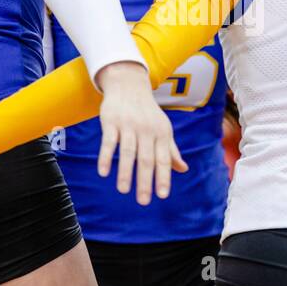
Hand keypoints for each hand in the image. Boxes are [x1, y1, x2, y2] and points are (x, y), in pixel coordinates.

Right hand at [96, 61, 187, 204]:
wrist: (129, 84)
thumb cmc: (148, 112)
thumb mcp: (163, 128)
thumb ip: (171, 150)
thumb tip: (183, 169)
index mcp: (161, 133)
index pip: (163, 159)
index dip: (163, 177)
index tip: (162, 196)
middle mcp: (146, 130)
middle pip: (146, 159)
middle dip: (145, 181)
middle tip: (144, 201)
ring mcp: (128, 125)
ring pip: (127, 152)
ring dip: (125, 172)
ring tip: (124, 190)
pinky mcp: (111, 121)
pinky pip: (108, 142)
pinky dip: (105, 157)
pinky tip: (104, 172)